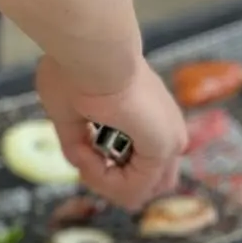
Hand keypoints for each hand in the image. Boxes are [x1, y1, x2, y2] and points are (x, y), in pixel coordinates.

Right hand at [36, 55, 186, 209]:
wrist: (90, 50)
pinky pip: (135, 189)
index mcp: (151, 116)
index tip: (80, 152)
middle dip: (110, 184)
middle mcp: (167, 128)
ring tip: (85, 160)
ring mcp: (170, 139)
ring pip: (141, 192)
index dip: (105, 170)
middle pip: (147, 185)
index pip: (141, 166)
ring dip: (106, 184)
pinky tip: (89, 157)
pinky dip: (105, 182)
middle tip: (85, 163)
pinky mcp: (164, 147)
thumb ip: (78, 142)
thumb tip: (79, 160)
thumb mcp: (71, 114)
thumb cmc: (76, 68)